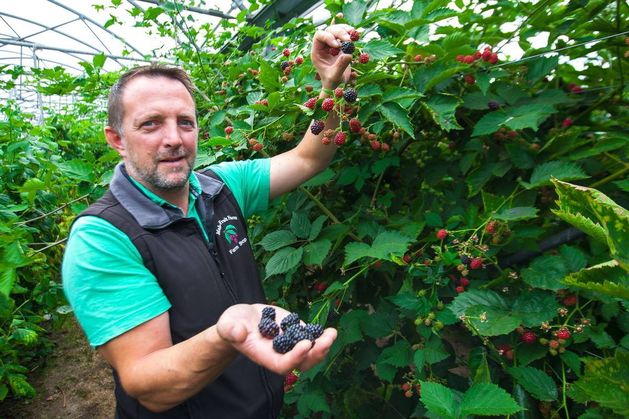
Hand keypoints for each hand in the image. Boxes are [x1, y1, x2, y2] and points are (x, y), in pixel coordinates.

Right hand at [216, 304, 336, 374]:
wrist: (241, 320)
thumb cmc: (232, 325)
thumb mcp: (228, 325)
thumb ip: (231, 330)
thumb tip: (238, 333)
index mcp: (264, 356)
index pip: (283, 364)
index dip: (296, 356)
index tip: (306, 343)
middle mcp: (280, 353)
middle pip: (301, 362)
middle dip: (315, 353)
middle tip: (326, 340)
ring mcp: (290, 343)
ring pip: (310, 351)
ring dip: (323, 345)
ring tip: (332, 333)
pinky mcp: (295, 332)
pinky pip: (310, 337)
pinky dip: (321, 335)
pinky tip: (330, 329)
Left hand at [311, 24, 353, 89]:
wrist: (337, 84)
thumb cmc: (332, 82)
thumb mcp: (335, 76)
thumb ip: (340, 66)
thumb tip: (348, 55)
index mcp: (317, 52)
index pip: (319, 36)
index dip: (328, 37)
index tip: (338, 46)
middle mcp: (323, 46)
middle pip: (329, 30)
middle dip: (339, 33)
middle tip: (349, 40)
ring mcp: (331, 44)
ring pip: (336, 29)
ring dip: (345, 29)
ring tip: (353, 34)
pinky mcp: (340, 44)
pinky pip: (342, 33)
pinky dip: (348, 31)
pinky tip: (354, 32)